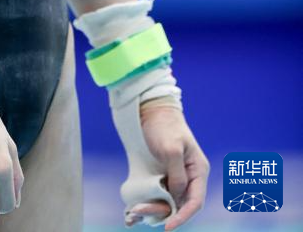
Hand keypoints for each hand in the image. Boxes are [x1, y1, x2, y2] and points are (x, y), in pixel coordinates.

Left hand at [125, 102, 209, 231]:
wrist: (150, 109)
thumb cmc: (164, 125)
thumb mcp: (171, 148)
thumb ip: (177, 174)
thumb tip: (176, 195)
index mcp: (197, 170)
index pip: (195, 201)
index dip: (183, 216)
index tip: (168, 227)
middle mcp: (189, 177)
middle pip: (179, 204)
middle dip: (161, 211)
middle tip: (138, 211)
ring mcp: (175, 176)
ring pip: (167, 201)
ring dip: (152, 207)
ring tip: (132, 211)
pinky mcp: (162, 175)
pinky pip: (157, 194)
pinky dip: (148, 201)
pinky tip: (134, 205)